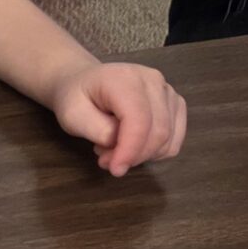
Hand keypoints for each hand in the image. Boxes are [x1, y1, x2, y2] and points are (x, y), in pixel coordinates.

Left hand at [51, 60, 187, 174]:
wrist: (84, 81)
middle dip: (134, 156)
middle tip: (105, 160)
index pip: (139, 120)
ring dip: (142, 155)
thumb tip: (121, 146)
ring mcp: (168, 91)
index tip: (115, 169)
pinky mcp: (175, 104)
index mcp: (125, 79)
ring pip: (168, 138)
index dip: (130, 150)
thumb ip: (97, 131)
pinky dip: (155, 151)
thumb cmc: (75, 98)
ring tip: (113, 148)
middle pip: (159, 131)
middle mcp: (153, 81)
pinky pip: (174, 138)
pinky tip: (133, 145)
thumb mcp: (72, 115)